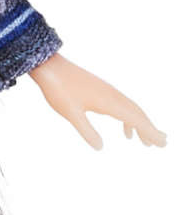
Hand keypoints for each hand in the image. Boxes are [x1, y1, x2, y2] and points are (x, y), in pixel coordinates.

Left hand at [28, 52, 166, 149]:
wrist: (50, 67)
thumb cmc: (59, 89)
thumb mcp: (70, 113)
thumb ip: (86, 131)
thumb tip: (100, 147)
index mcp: (109, 101)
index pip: (135, 118)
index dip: (150, 131)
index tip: (162, 142)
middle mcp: (113, 95)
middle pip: (138, 113)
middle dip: (150, 129)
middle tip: (162, 143)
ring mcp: (108, 91)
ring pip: (130, 109)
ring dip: (140, 124)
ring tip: (146, 141)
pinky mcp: (101, 90)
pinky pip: (121, 105)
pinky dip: (128, 119)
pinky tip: (125, 131)